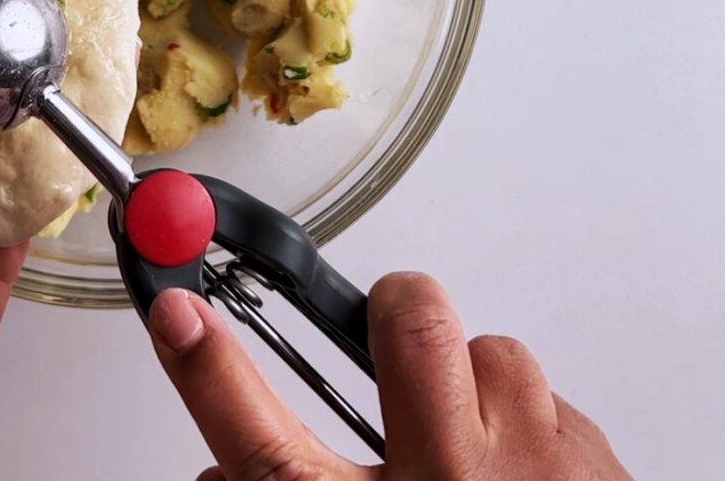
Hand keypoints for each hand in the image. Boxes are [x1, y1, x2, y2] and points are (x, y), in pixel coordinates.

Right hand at [149, 273, 633, 479]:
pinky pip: (552, 401)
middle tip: (394, 337)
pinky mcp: (599, 470)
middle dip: (399, 311)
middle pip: (412, 328)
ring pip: (495, 353)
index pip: (257, 439)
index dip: (207, 367)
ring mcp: (539, 476)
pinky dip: (532, 430)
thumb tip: (217, 474)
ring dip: (477, 387)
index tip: (176, 310)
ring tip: (476, 449)